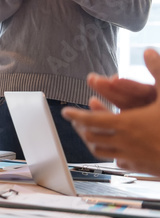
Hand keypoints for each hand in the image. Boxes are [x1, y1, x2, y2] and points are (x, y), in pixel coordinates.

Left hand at [62, 49, 159, 174]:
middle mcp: (124, 142)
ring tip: (89, 135)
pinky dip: (112, 155)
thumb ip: (159, 71)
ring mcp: (132, 157)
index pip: (91, 120)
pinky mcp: (141, 167)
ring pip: (101, 151)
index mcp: (126, 123)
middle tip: (76, 121)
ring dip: (92, 142)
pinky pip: (119, 162)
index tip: (66, 111)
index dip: (76, 115)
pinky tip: (114, 152)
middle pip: (91, 136)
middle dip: (81, 128)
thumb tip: (149, 50)